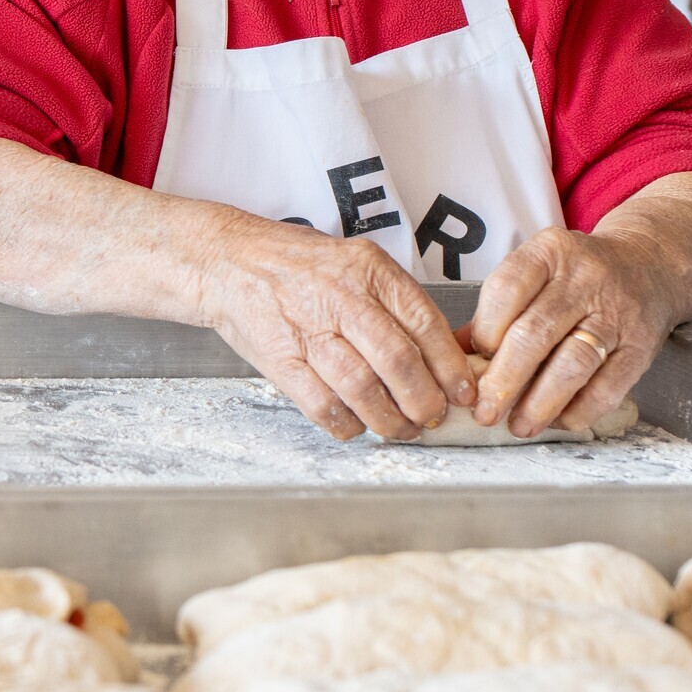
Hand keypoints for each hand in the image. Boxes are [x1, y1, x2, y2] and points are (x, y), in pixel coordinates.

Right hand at [192, 214, 474, 440]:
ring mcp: (308, 328)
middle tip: (431, 418)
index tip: (463, 394)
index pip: (425, 323)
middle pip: (398, 361)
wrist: (228, 262)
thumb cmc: (298, 267)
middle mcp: (341, 296)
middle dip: (424, 401)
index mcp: (369, 269)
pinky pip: (321, 404)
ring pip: (362, 388)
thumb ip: (393, 304)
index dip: (450, 368)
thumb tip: (441, 357)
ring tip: (399, 429)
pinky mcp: (279, 358)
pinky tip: (355, 426)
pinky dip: (345, 424)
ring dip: (388, 420)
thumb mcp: (354, 264)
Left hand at [462, 225, 684, 438]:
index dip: (484, 333)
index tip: (471, 366)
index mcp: (549, 252)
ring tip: (519, 426)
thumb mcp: (538, 272)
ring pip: (572, 364)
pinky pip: (609, 386)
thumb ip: (497, 309)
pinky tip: (559, 421)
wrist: (651, 264)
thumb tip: (451, 354)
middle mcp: (585, 279)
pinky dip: (580, 410)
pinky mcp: (641, 346)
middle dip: (503, 380)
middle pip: (534, 334)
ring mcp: (617, 312)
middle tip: (484, 412)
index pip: (506, 290)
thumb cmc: (578, 276)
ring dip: (540, 403)